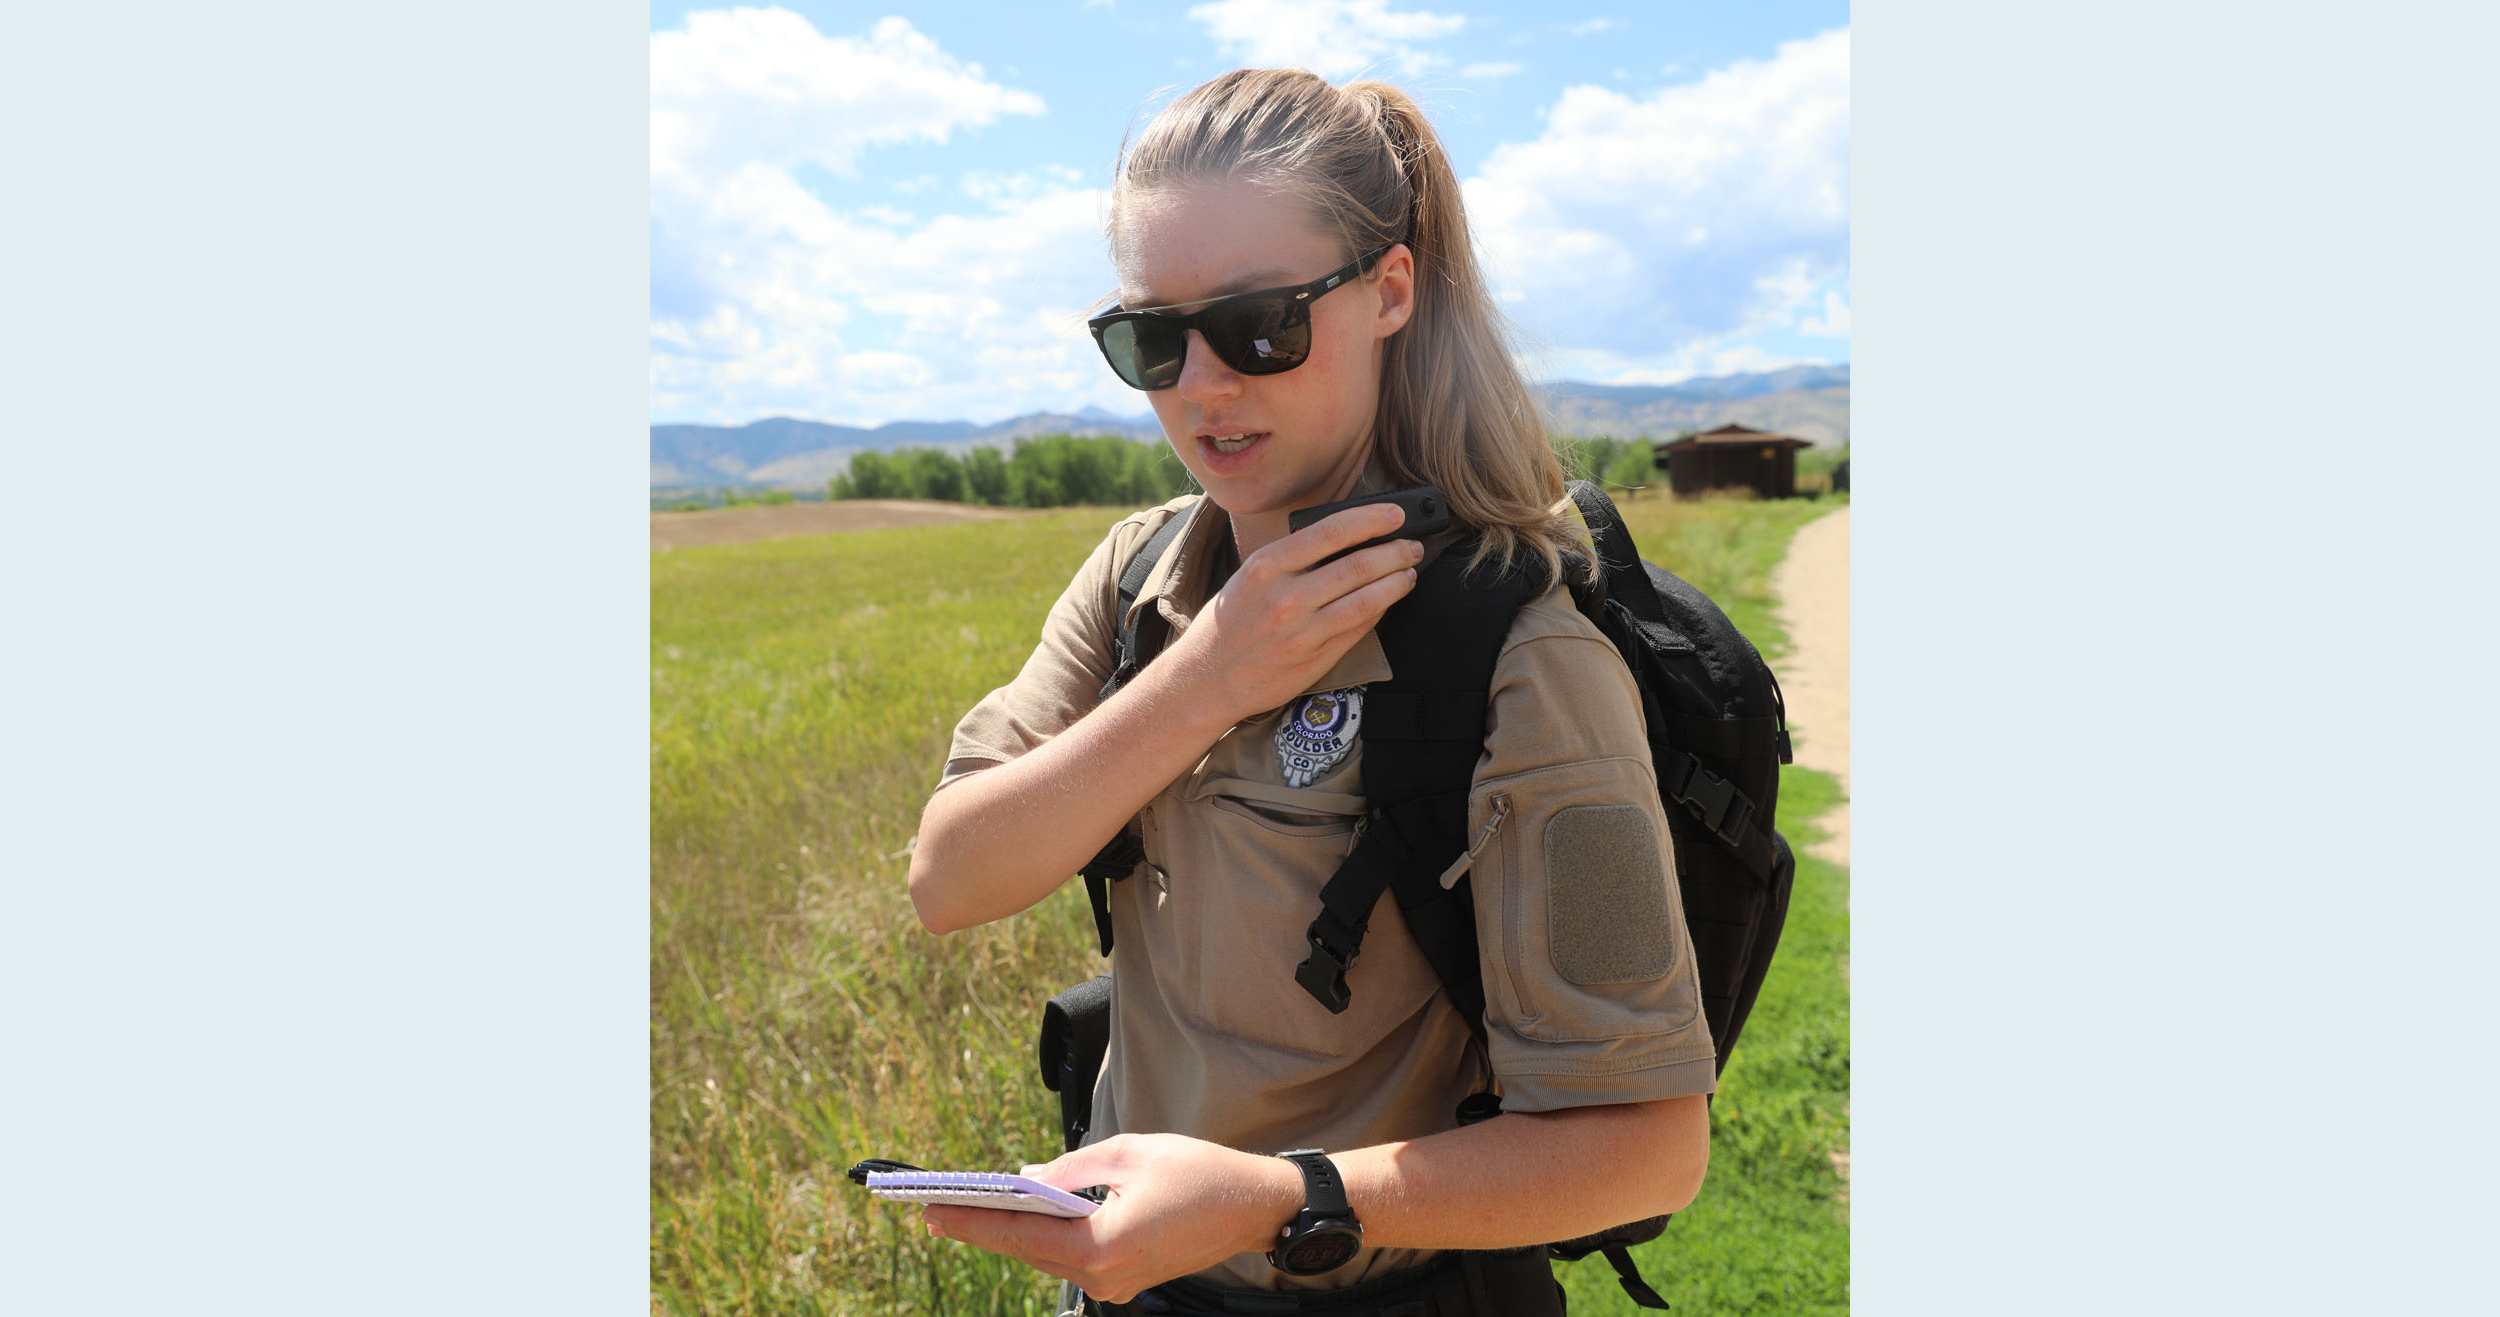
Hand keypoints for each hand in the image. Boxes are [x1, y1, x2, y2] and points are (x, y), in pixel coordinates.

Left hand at [920, 1133, 1300, 1303]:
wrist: (1253, 1207)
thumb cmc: (1198, 1172)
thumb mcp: (1128, 1153)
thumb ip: (1069, 1169)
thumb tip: (1025, 1182)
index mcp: (1102, 1245)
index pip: (1020, 1235)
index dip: (972, 1221)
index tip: (929, 1210)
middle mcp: (1104, 1276)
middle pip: (1029, 1251)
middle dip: (985, 1226)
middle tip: (936, 1206)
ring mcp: (1115, 1286)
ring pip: (1049, 1257)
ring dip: (1014, 1232)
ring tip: (969, 1209)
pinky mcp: (1125, 1281)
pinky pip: (1073, 1259)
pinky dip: (1046, 1238)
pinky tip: (1023, 1217)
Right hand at [1160, 502, 1420, 723]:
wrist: (1207, 677)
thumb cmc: (1230, 622)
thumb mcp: (1250, 576)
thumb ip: (1292, 557)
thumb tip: (1348, 537)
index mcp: (1266, 566)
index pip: (1332, 531)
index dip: (1372, 519)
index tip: (1396, 514)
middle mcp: (1285, 597)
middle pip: (1359, 566)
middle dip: (1395, 552)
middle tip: (1412, 546)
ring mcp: (1303, 632)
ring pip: (1368, 599)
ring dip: (1397, 582)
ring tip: (1409, 572)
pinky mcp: (1316, 658)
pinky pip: (1360, 628)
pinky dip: (1381, 610)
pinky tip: (1388, 600)